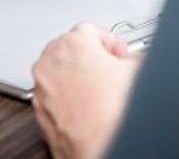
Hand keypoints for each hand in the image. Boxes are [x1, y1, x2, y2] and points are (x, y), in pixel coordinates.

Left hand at [32, 23, 141, 158]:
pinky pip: (55, 98)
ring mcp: (42, 90)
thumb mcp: (137, 71)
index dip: (111, 42)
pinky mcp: (40, 113)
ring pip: (60, 74)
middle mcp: (50, 63)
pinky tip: (90, 110)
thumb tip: (137, 59)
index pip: (91, 30)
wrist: (101, 148)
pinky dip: (69, 100)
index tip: (121, 54)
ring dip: (78, 79)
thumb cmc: (112, 113)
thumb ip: (136, 57)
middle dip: (92, 58)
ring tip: (102, 93)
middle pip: (71, 49)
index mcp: (71, 44)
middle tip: (112, 71)